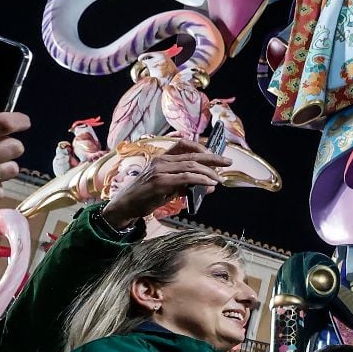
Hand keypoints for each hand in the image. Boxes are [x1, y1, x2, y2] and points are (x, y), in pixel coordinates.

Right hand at [99, 139, 229, 229]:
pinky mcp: (159, 182)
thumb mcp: (168, 188)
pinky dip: (200, 180)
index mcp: (162, 158)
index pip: (184, 145)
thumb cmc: (146, 196)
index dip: (202, 147)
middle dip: (213, 158)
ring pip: (191, 166)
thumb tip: (210, 186)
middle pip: (192, 155)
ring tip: (219, 179)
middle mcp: (161, 161)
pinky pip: (185, 178)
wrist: (125, 206)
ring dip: (208, 172)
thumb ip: (187, 185)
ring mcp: (159, 170)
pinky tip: (209, 184)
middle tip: (227, 163)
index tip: (215, 154)